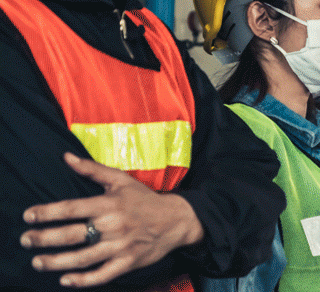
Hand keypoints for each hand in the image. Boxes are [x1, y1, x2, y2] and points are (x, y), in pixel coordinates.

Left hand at [19, 152, 204, 287]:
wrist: (176, 219)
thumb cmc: (145, 199)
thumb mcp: (121, 180)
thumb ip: (92, 169)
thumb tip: (67, 157)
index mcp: (109, 204)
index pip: (71, 208)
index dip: (47, 212)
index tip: (28, 216)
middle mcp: (113, 225)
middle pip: (71, 235)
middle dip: (44, 238)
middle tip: (26, 240)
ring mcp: (120, 246)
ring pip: (82, 257)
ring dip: (56, 262)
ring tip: (37, 262)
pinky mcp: (128, 262)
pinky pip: (102, 274)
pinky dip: (83, 280)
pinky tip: (65, 279)